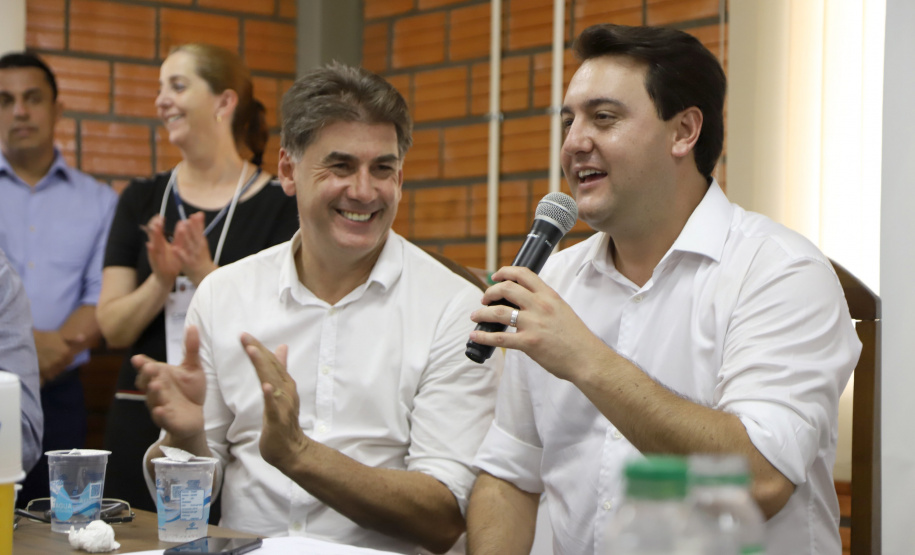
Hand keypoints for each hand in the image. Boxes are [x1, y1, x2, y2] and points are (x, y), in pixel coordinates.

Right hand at [33, 330, 77, 383]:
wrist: (29, 342)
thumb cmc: (45, 337)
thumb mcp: (59, 336)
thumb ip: (72, 339)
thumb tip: (83, 338)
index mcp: (66, 352)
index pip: (71, 360)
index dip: (66, 357)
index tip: (60, 355)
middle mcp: (61, 361)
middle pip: (64, 366)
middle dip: (60, 363)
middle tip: (53, 358)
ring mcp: (52, 367)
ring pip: (57, 371)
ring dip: (55, 369)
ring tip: (48, 363)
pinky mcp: (44, 372)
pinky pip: (50, 376)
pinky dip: (48, 374)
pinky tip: (44, 368)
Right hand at [133, 326, 206, 439]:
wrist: (195, 416)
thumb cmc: (190, 390)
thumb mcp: (193, 367)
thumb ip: (191, 348)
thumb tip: (192, 326)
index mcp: (160, 376)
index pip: (147, 369)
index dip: (142, 364)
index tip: (138, 359)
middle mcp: (156, 390)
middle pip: (147, 383)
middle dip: (147, 376)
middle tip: (149, 368)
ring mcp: (161, 406)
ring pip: (153, 400)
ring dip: (153, 393)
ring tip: (156, 385)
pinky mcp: (169, 421)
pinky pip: (162, 418)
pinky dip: (160, 414)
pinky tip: (161, 410)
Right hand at [142, 215, 180, 286]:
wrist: (167, 276)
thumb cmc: (171, 260)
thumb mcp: (176, 247)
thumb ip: (178, 236)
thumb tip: (182, 222)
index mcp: (161, 243)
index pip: (158, 230)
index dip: (158, 222)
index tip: (160, 216)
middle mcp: (156, 247)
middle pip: (154, 235)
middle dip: (155, 227)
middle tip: (157, 219)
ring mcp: (155, 255)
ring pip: (153, 243)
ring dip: (153, 236)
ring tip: (154, 228)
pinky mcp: (155, 263)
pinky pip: (153, 256)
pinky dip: (151, 250)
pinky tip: (150, 245)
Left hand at [172, 212, 216, 285]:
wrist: (205, 275)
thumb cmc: (202, 257)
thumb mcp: (202, 242)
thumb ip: (199, 228)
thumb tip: (199, 213)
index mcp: (202, 243)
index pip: (201, 231)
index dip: (199, 223)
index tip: (197, 215)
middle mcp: (199, 249)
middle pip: (196, 237)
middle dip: (193, 228)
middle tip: (190, 219)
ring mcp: (194, 256)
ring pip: (189, 246)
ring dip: (186, 238)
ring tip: (181, 229)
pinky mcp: (188, 264)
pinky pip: (183, 258)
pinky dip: (179, 253)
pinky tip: (175, 249)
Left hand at [240, 333, 308, 471]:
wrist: (292, 450)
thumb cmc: (284, 421)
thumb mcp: (281, 391)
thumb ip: (280, 369)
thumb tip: (281, 347)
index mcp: (284, 384)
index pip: (271, 362)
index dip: (258, 348)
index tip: (245, 335)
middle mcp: (285, 391)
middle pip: (271, 367)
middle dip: (258, 351)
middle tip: (244, 336)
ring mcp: (283, 405)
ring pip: (272, 382)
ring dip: (263, 366)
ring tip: (253, 351)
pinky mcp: (278, 420)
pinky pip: (274, 406)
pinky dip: (271, 396)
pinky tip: (266, 386)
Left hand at [469, 266, 608, 381]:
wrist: (587, 359)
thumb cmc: (576, 338)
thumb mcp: (562, 310)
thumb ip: (544, 303)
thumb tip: (524, 302)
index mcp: (549, 296)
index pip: (523, 274)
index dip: (505, 272)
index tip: (495, 276)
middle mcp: (540, 306)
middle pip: (506, 288)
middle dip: (490, 292)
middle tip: (484, 299)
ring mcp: (533, 324)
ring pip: (498, 311)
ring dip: (482, 313)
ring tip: (476, 316)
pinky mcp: (528, 343)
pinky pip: (499, 338)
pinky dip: (483, 337)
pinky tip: (475, 336)